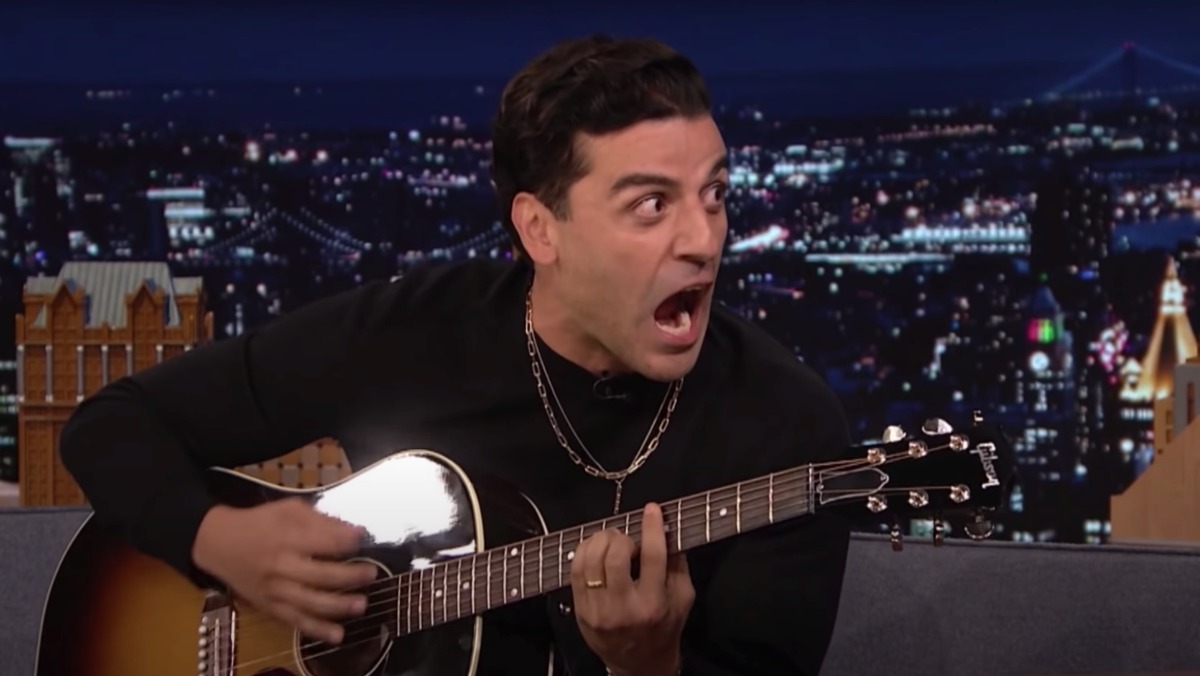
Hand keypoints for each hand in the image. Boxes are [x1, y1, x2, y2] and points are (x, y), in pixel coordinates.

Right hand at [191, 498, 377, 643]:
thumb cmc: (259, 523)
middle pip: (322, 575)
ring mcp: (275, 590)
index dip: (349, 541)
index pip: (325, 542)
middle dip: (351, 576)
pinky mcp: (269, 607)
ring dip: (340, 606)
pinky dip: (317, 630)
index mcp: (287, 538)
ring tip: (362, 604)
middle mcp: (282, 567)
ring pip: (311, 603)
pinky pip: (295, 621)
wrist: (218, 544)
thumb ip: (321, 520)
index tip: (363, 539)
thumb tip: (355, 532)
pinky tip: (338, 635)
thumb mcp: (289, 509)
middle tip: (372, 574)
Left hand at [570, 503, 694, 675]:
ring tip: (611, 541)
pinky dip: (584, 552)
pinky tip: (595, 550)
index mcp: (654, 604)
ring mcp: (598, 611)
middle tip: (627, 537)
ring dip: (601, 541)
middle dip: (621, 537)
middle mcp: (624, 608)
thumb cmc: (664, 628)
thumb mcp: (683, 598)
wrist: (639, 664)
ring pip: (591, 561)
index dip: (651, 528)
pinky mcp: (581, 611)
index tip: (652, 510)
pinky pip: (576, 571)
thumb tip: (667, 529)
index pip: (652, 557)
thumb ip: (678, 563)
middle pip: (615, 556)